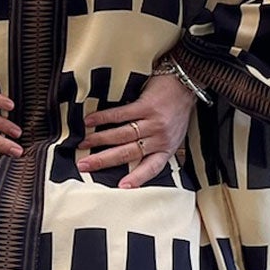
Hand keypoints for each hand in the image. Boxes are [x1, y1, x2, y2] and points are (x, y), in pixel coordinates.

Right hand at [77, 71, 194, 188]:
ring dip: (99, 140)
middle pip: (127, 153)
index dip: (137, 178)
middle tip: (84, 165)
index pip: (151, 168)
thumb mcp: (174, 134)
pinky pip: (120, 114)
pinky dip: (103, 118)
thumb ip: (157, 147)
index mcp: (167, 148)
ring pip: (121, 135)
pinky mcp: (146, 105)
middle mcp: (160, 138)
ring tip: (83, 144)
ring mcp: (153, 122)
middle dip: (103, 160)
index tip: (121, 187)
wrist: (187, 82)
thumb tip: (133, 159)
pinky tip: (90, 121)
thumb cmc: (177, 109)